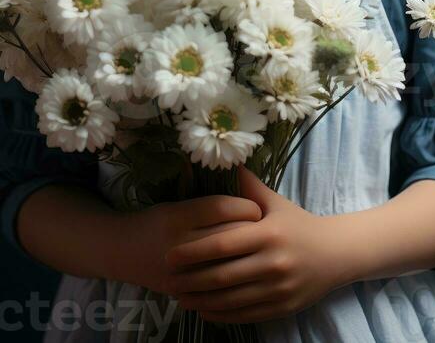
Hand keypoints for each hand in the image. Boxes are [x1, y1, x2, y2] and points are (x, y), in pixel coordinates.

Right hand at [115, 191, 262, 294]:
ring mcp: (179, 273)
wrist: (122, 252)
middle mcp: (178, 244)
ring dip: (247, 258)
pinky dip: (234, 280)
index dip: (244, 207)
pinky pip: (216, 288)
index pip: (221, 209)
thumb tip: (246, 190)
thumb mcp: (177, 203)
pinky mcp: (182, 292)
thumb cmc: (156, 220)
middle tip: (266, 229)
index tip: (257, 208)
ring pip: (225, 265)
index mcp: (178, 216)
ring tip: (259, 251)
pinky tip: (244, 272)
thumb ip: (208, 202)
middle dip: (252, 233)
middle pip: (228, 238)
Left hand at [164, 164, 357, 323]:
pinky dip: (221, 315)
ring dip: (201, 300)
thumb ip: (248, 186)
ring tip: (180, 297)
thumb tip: (228, 161)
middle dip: (191, 279)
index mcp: (268, 234)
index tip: (170, 254)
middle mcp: (273, 263)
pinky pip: (244, 315)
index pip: (223, 244)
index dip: (194, 251)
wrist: (335, 254)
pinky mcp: (281, 308)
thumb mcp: (275, 202)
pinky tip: (204, 310)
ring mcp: (277, 289)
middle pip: (223, 275)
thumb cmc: (299, 224)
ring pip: (231, 299)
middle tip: (167, 279)